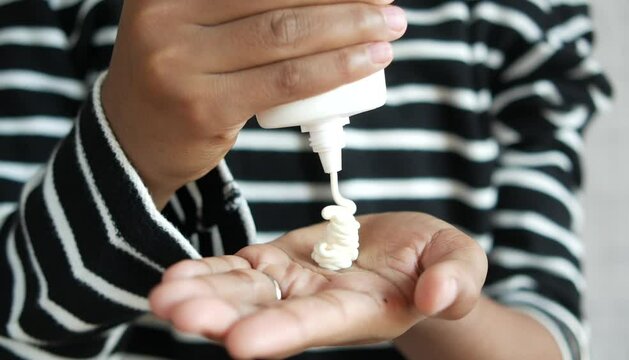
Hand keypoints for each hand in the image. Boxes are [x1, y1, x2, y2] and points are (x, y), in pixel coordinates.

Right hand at [101, 0, 406, 206]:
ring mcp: (180, 63)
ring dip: (351, 28)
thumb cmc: (179, 72)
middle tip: (385, 2)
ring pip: (286, 35)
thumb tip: (324, 0)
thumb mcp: (190, 20)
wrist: (133, 140)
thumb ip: (235, 5)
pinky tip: (370, 60)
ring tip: (389, 27)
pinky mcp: (204, 108)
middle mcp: (165, 14)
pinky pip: (285, 82)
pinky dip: (336, 68)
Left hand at [149, 212, 487, 358]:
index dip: (281, 333)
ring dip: (203, 294)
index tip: (240, 343)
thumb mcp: (460, 261)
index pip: (319, 323)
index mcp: (363, 309)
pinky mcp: (280, 261)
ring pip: (243, 291)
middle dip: (221, 316)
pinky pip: (240, 268)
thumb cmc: (437, 260)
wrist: (408, 252)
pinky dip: (209, 270)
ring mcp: (295, 282)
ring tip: (162, 297)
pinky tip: (178, 275)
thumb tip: (440, 296)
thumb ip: (456, 279)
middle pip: (266, 312)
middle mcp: (320, 304)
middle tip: (176, 314)